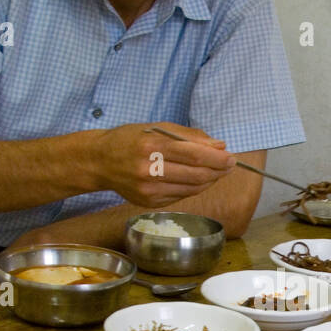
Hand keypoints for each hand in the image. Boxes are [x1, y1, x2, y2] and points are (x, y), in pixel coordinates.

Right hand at [93, 122, 235, 205]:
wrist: (99, 162)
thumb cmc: (129, 140)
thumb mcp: (155, 128)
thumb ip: (188, 136)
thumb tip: (218, 145)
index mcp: (151, 147)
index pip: (193, 155)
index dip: (217, 158)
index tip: (231, 157)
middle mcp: (149, 170)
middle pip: (196, 174)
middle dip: (218, 170)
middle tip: (230, 165)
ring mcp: (149, 190)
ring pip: (191, 188)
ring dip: (209, 180)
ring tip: (217, 172)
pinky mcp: (149, 202)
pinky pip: (181, 196)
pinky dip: (194, 188)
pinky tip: (197, 179)